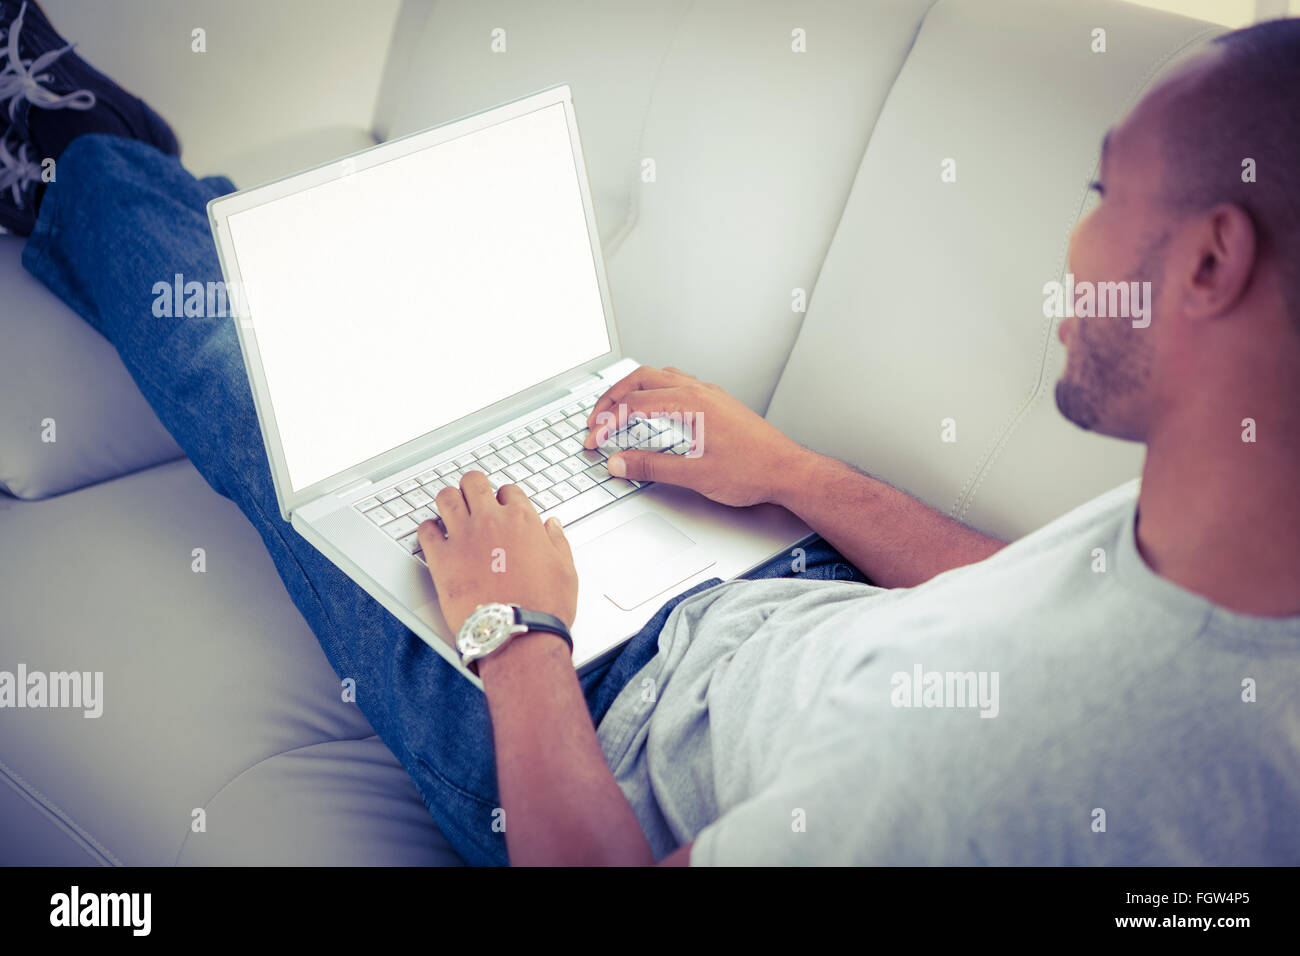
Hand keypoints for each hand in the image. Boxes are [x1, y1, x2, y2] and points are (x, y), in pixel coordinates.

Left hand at [416, 471, 578, 635]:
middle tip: (473, 499)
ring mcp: (463, 538)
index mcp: (522, 520)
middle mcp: (491, 521)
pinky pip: (425, 531)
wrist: (518, 635)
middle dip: (473, 488)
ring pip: (446, 497)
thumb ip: (557, 541)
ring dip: (448, 501)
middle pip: (473, 482)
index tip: (502, 508)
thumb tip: (552, 526)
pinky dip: (428, 530)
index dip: (504, 498)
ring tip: (450, 511)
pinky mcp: (441, 559)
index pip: (508, 490)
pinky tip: (434, 535)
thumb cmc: (543, 607)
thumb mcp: (565, 570)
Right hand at [583, 365, 811, 507]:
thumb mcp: (695, 475)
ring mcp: (711, 395)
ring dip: (635, 390)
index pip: (634, 403)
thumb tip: (619, 463)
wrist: (789, 472)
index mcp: (692, 403)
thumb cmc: (753, 472)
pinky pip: (678, 385)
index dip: (608, 422)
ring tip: (618, 410)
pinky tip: (654, 411)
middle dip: (613, 396)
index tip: (595, 439)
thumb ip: (652, 468)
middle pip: (643, 378)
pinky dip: (656, 393)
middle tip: (596, 418)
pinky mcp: (718, 404)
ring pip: (661, 377)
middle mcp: (700, 391)